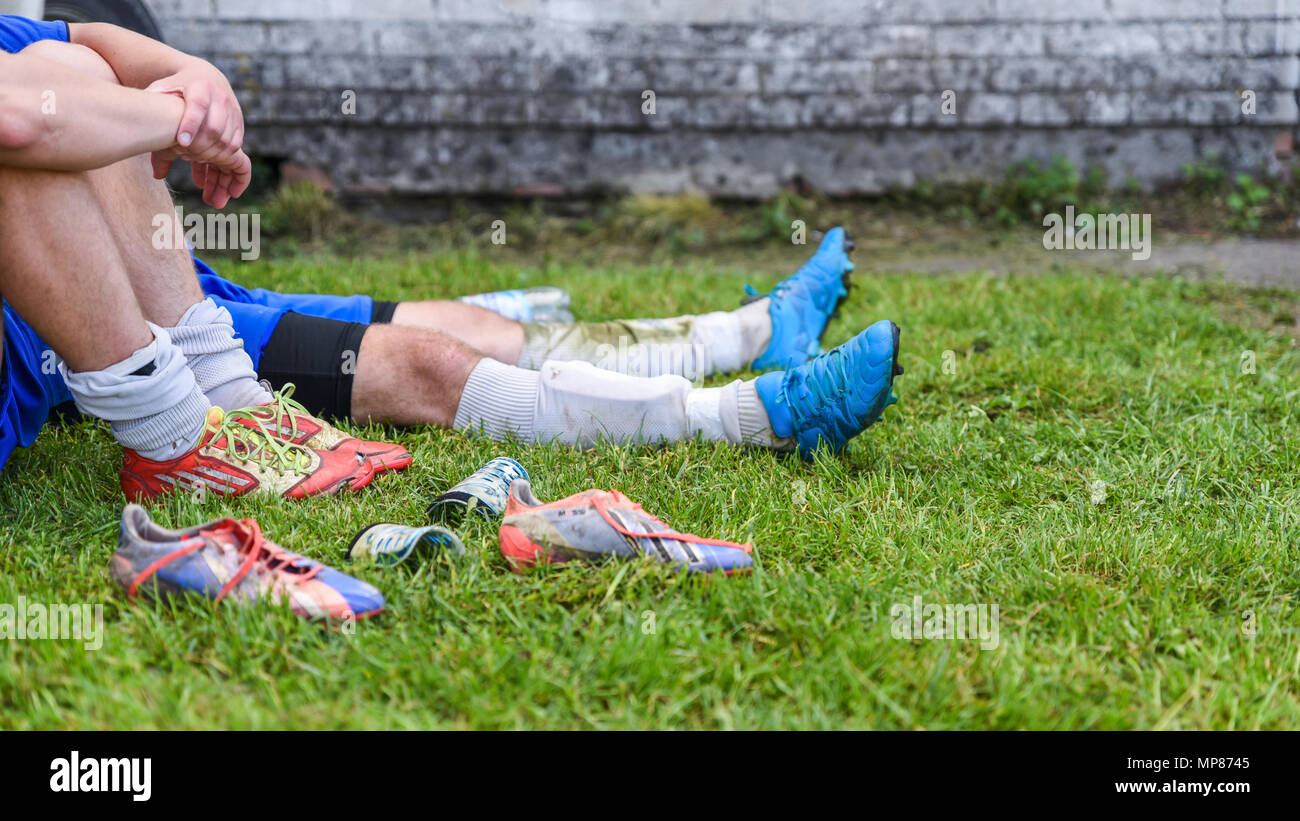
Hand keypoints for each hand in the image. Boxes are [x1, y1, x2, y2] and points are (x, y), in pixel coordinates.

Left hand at [145, 58, 249, 207]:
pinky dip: (227, 170)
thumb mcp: (159, 97)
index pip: (196, 105)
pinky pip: (236, 152)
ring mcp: (233, 114)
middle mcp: (220, 100)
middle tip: (197, 184)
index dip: (190, 123)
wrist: (205, 78)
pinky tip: (213, 186)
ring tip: (210, 198)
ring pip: (229, 147)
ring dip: (221, 173)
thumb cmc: (175, 90)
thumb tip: (144, 151)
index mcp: (198, 87)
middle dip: (206, 157)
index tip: (181, 143)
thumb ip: (150, 121)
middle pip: (216, 130)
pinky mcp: (239, 126)